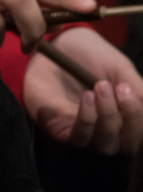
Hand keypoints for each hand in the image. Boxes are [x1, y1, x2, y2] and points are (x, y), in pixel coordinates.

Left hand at [25, 27, 142, 154]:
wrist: (57, 44)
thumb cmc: (91, 56)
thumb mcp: (120, 69)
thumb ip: (139, 89)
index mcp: (127, 118)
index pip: (141, 134)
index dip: (140, 118)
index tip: (129, 89)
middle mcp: (110, 131)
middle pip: (128, 146)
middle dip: (131, 119)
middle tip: (121, 88)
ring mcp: (86, 133)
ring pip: (106, 146)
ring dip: (108, 119)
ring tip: (100, 87)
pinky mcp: (60, 130)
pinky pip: (79, 139)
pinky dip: (86, 121)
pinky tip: (87, 97)